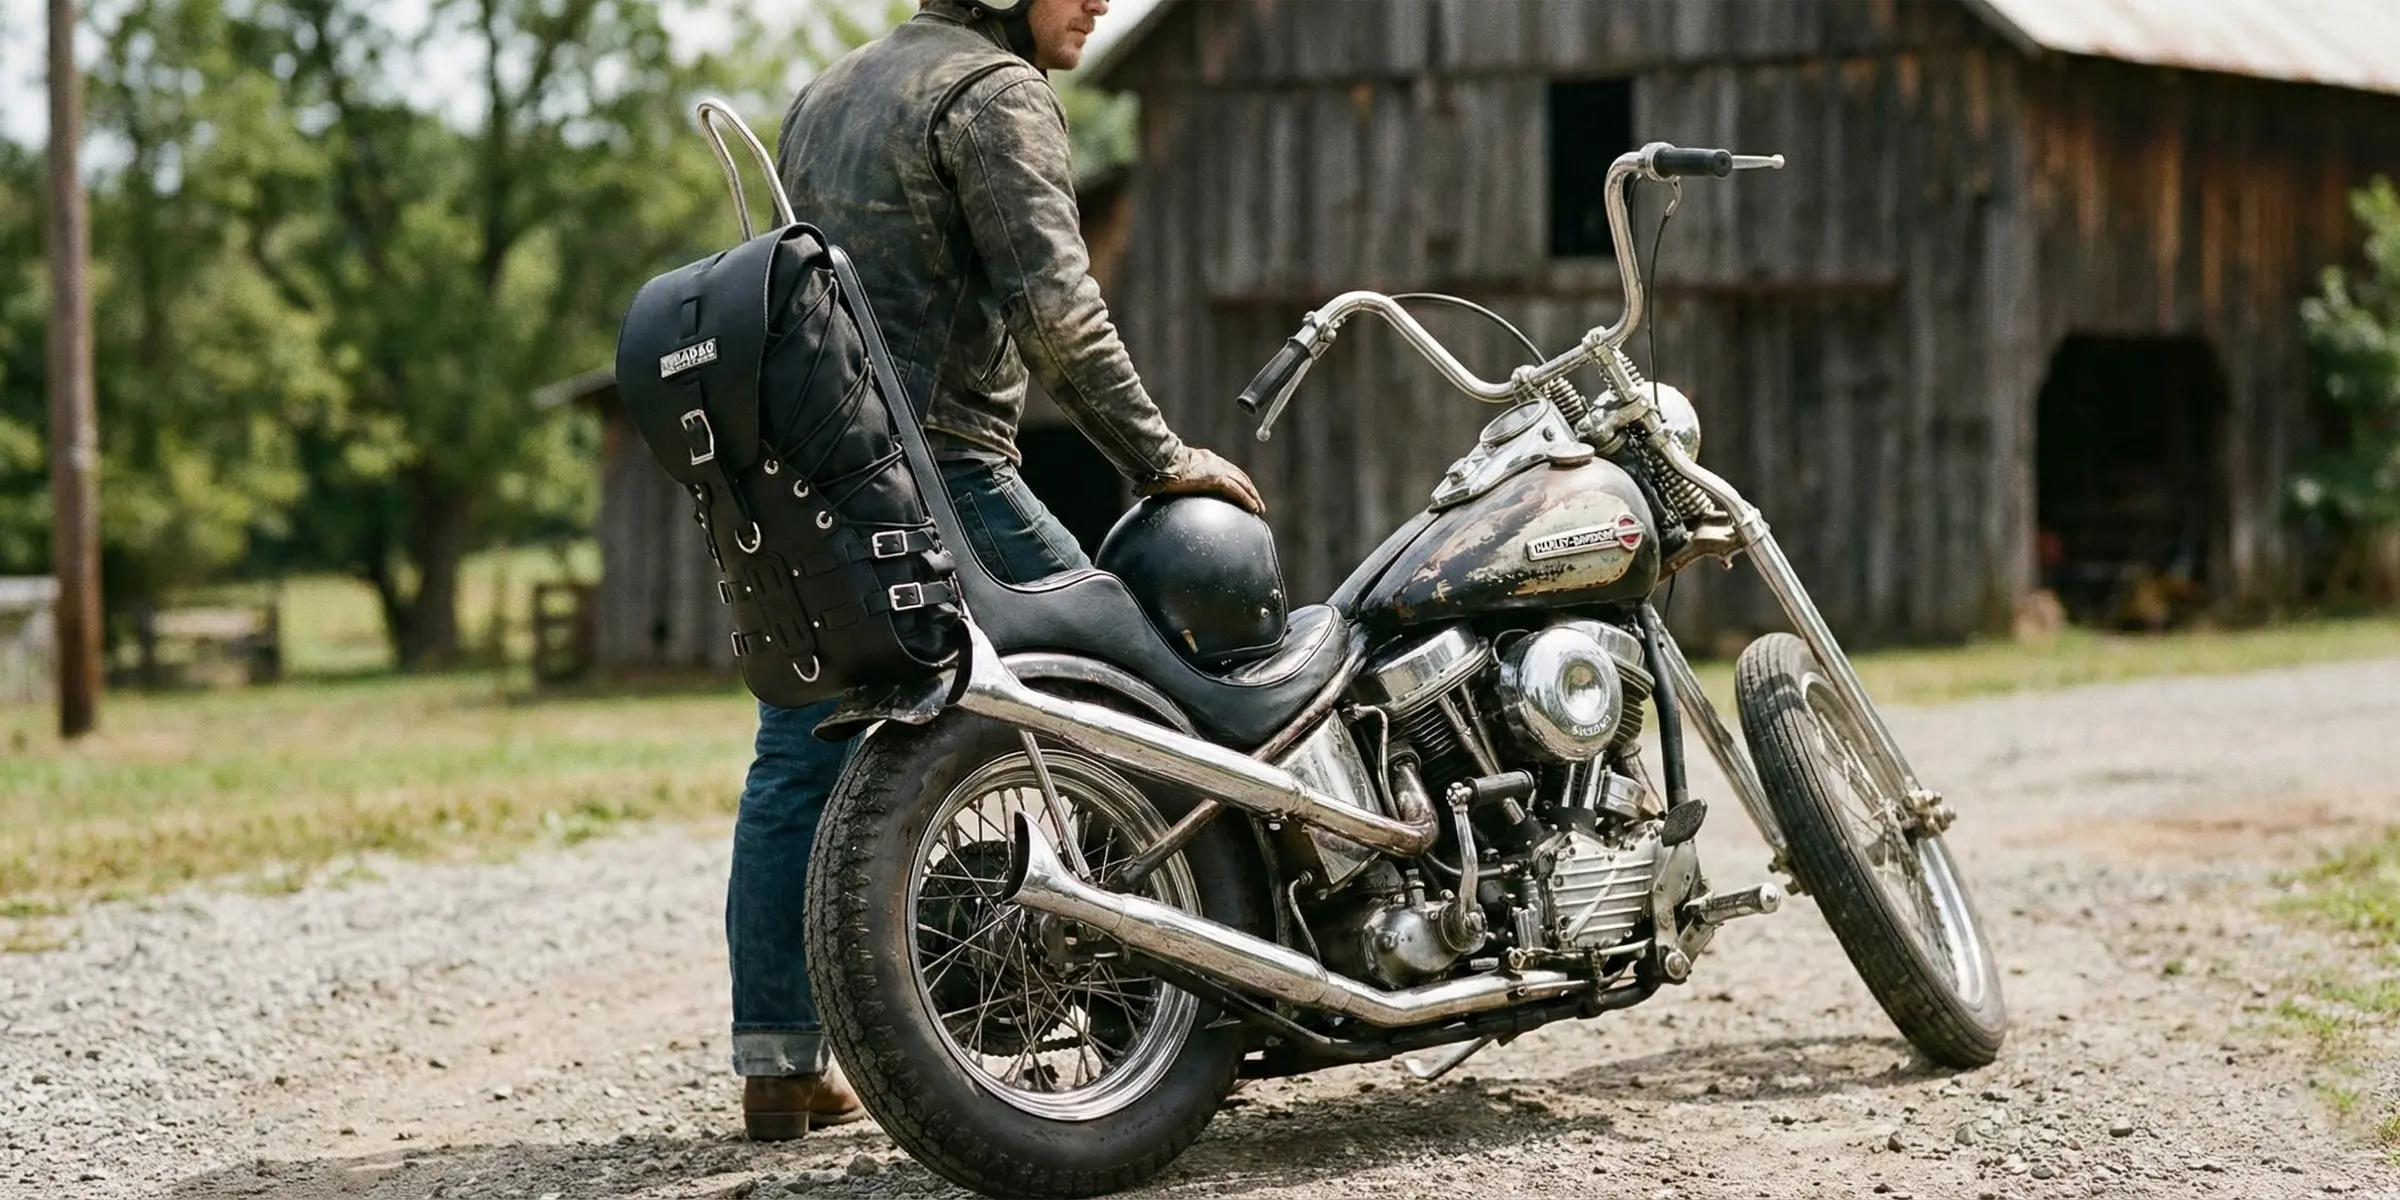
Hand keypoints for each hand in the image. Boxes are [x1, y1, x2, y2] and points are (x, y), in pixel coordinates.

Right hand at [1140, 445, 1265, 515]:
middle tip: (1256, 502)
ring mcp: (1216, 469)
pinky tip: (1253, 509)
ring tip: (1258, 509)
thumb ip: (1173, 479)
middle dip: (1249, 489)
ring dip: (1252, 496)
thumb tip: (1157, 490)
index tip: (1243, 490)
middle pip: (1239, 475)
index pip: (1227, 469)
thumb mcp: (1170, 472)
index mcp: (1205, 458)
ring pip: (1242, 483)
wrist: (1159, 462)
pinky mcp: (1216, 478)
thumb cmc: (1158, 468)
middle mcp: (1214, 461)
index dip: (1237, 480)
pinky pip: (1237, 491)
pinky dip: (1247, 500)